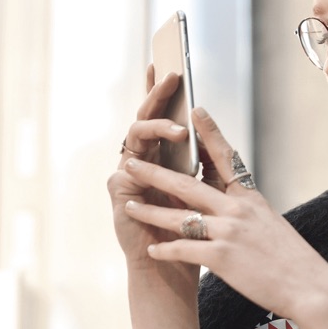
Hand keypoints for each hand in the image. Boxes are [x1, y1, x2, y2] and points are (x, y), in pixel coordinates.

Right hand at [107, 65, 194, 264]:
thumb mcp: (204, 185)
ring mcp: (127, 173)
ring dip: (157, 128)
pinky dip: (143, 164)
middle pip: (146, 117)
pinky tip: (153, 162)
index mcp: (161, 154)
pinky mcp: (120, 192)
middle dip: (158, 94)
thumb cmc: (191, 227)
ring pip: (136, 136)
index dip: (159, 89)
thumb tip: (208, 120)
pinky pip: (127, 169)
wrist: (173, 266)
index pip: (160, 114)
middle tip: (173, 75)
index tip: (168, 62)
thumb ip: (203, 155)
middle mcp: (141, 158)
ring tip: (179, 130)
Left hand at [121, 107, 327, 319]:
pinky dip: (166, 249)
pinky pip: (185, 250)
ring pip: (179, 217)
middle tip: (131, 163)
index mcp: (250, 197)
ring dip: (151, 211)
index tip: (195, 110)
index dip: (209, 133)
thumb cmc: (292, 258)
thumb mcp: (270, 222)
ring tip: (129, 205)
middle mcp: (237, 209)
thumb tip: (233, 198)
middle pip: (188, 185)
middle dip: (156, 173)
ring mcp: (229, 232)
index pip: (226, 158)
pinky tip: (152, 248)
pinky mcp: (222, 258)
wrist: (309, 286)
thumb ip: (247, 209)